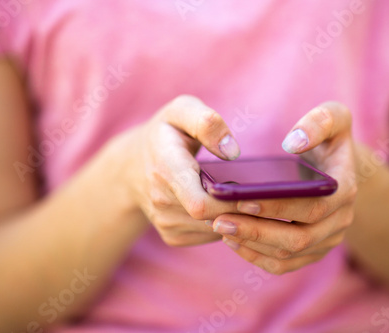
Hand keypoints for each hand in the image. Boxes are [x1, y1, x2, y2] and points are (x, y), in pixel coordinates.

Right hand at [110, 95, 239, 245]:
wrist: (130, 167)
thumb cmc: (165, 133)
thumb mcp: (181, 111)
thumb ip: (207, 123)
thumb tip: (232, 152)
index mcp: (167, 168)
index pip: (200, 203)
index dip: (231, 203)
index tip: (253, 192)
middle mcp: (162, 201)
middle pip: (212, 218)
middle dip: (240, 210)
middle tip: (258, 195)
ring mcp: (165, 222)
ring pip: (214, 230)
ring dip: (235, 219)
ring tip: (242, 198)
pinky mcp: (171, 235)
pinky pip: (208, 236)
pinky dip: (223, 225)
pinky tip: (225, 206)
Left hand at [210, 102, 357, 273]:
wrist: (332, 165)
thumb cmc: (326, 138)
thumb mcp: (333, 117)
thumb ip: (320, 122)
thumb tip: (294, 143)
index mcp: (344, 189)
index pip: (312, 206)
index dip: (278, 207)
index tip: (242, 199)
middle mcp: (340, 220)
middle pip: (299, 238)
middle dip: (257, 230)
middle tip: (219, 219)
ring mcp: (326, 240)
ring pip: (289, 254)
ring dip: (252, 245)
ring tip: (220, 228)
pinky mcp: (311, 251)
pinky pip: (284, 264)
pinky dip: (257, 257)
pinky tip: (232, 241)